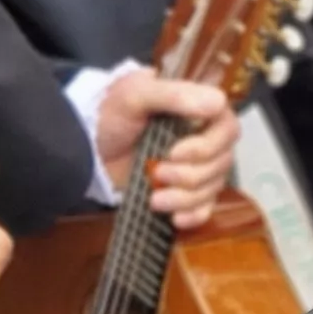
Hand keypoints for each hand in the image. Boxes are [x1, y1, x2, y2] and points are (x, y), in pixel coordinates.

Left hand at [96, 71, 238, 228]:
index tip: (175, 153)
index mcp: (199, 108)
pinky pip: (205, 207)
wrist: (85, 144)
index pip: (227, 127)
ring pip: (213, 187)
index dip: (207, 145)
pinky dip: (194, 215)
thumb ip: (175, 95)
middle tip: (158, 173)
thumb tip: (217, 102)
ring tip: (154, 199)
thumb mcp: (136, 94)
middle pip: (221, 162)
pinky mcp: (185, 190)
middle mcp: (204, 136)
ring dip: (185, 197)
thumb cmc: (110, 113)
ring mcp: (196, 165)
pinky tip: (176, 219)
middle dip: (190, 174)